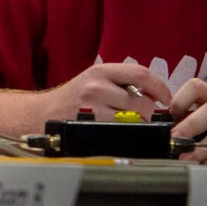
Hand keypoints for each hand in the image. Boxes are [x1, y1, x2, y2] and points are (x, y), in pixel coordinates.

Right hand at [37, 63, 171, 122]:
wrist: (41, 114)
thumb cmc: (72, 99)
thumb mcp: (93, 81)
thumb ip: (121, 82)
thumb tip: (156, 95)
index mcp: (100, 71)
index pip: (141, 73)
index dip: (160, 88)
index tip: (165, 99)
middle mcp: (97, 86)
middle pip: (142, 100)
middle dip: (151, 113)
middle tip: (150, 119)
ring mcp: (93, 107)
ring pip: (135, 118)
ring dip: (141, 125)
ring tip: (134, 126)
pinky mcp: (90, 126)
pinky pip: (121, 132)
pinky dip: (128, 135)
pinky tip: (124, 134)